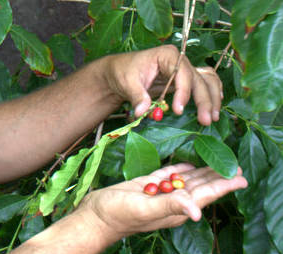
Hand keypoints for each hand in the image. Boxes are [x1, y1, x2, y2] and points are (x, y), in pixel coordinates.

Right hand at [80, 163, 246, 240]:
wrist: (94, 216)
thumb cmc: (118, 215)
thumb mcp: (145, 209)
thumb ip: (170, 206)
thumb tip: (197, 211)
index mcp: (175, 209)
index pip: (206, 196)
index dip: (224, 186)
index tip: (241, 178)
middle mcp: (171, 202)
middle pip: (201, 187)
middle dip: (218, 177)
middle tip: (236, 166)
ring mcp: (158, 194)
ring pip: (186, 180)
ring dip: (203, 171)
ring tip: (218, 162)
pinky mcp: (146, 186)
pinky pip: (168, 176)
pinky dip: (180, 169)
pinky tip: (188, 163)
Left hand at [102, 45, 222, 124]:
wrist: (119, 72)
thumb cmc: (123, 72)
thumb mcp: (127, 82)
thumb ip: (137, 96)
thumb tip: (141, 112)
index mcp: (167, 55)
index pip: (182, 73)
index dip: (183, 92)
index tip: (178, 110)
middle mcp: (180, 61)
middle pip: (199, 79)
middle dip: (204, 100)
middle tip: (206, 120)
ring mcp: (183, 70)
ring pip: (206, 81)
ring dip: (212, 99)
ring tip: (212, 118)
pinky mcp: (183, 81)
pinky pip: (202, 85)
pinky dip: (210, 95)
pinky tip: (213, 108)